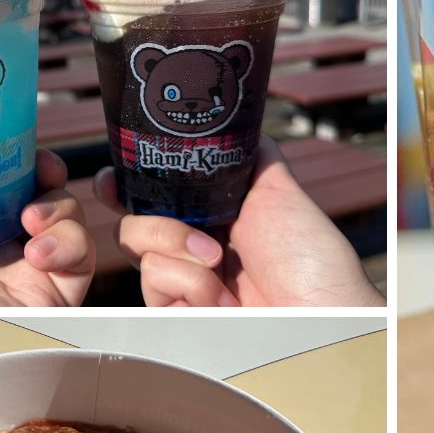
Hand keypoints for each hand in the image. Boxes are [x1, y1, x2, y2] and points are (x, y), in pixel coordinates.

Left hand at [0, 151, 94, 306]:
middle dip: (47, 174)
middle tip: (41, 168)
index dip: (13, 158)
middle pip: (37, 196)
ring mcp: (12, 278)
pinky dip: (72, 244)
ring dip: (62, 207)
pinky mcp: (39, 305)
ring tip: (32, 217)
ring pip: (66, 226)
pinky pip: (79, 265)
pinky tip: (38, 248)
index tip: (17, 142)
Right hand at [97, 137, 383, 306]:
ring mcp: (185, 281)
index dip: (128, 186)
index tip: (112, 181)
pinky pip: (154, 281)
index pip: (157, 197)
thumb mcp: (279, 191)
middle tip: (204, 237)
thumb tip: (234, 121)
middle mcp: (194, 246)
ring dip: (182, 251)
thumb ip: (249, 156)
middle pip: (134, 219)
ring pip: (139, 248)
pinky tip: (223, 298)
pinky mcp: (179, 311)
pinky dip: (190, 284)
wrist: (321, 310)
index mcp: (214, 215)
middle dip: (156, 221)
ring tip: (224, 265)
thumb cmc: (311, 257)